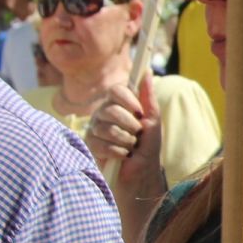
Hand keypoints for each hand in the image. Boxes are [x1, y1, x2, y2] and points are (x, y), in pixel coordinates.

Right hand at [87, 74, 165, 196]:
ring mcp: (94, 129)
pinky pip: (101, 145)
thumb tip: (146, 71)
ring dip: (126, 141)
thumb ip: (148, 98)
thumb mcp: (153, 121)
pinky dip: (118, 152)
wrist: (141, 171)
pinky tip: (122, 155)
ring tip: (131, 147)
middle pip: (111, 110)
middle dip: (130, 126)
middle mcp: (103, 113)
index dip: (128, 101)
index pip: (115, 91)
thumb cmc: (148, 145)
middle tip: (138, 135)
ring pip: (106, 129)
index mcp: (118, 104)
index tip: (140, 113)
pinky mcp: (90, 146)